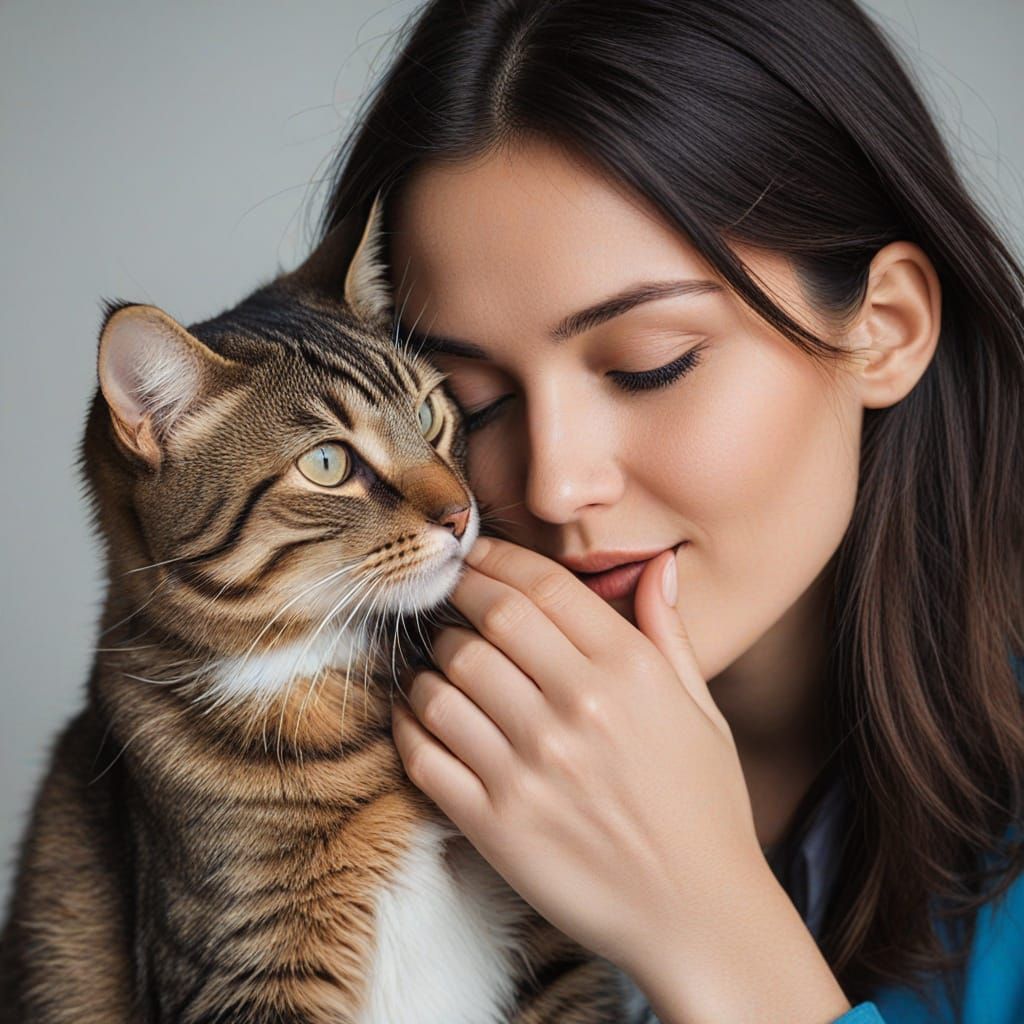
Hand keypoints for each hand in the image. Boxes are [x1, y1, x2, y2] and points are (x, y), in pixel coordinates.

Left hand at [389, 536, 763, 972]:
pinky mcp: (495, 823)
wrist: (699, 916)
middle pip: (487, 621)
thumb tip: (658, 566)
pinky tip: (419, 713)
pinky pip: (425, 753)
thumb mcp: (702, 710)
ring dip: (432, 661)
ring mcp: (530, 769)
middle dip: (458, 594)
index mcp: (629, 674)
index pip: (542, 588)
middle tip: (446, 591)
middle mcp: (575, 711)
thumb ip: (669, 632)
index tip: (475, 553)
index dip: (497, 558)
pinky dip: (410, 724)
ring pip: (446, 681)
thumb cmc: (705, 806)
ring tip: (439, 659)